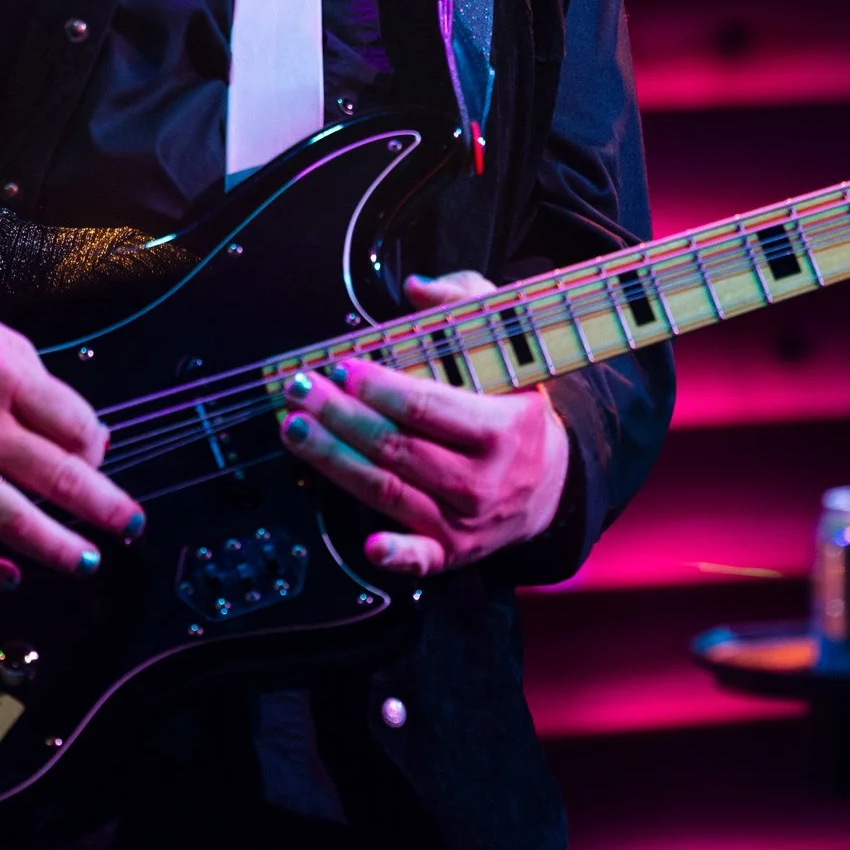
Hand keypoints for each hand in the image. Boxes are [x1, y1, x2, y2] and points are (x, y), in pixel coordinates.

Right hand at [0, 305, 145, 590]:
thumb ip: (45, 388)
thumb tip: (89, 440)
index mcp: (5, 382)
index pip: (75, 426)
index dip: (97, 446)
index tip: (98, 457)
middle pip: (56, 476)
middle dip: (102, 506)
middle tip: (130, 525)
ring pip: (10, 520)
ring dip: (55, 547)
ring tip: (87, 561)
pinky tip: (7, 576)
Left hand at [277, 270, 568, 577]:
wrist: (552, 483)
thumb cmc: (517, 409)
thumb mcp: (506, 346)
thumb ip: (465, 304)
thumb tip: (416, 289)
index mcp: (501, 426)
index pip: (426, 406)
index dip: (378, 387)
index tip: (343, 367)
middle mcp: (483, 479)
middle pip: (395, 448)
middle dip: (340, 417)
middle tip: (301, 391)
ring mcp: (466, 521)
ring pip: (387, 491)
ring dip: (333, 462)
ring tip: (296, 429)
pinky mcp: (452, 552)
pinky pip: (420, 559)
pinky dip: (395, 554)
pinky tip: (367, 544)